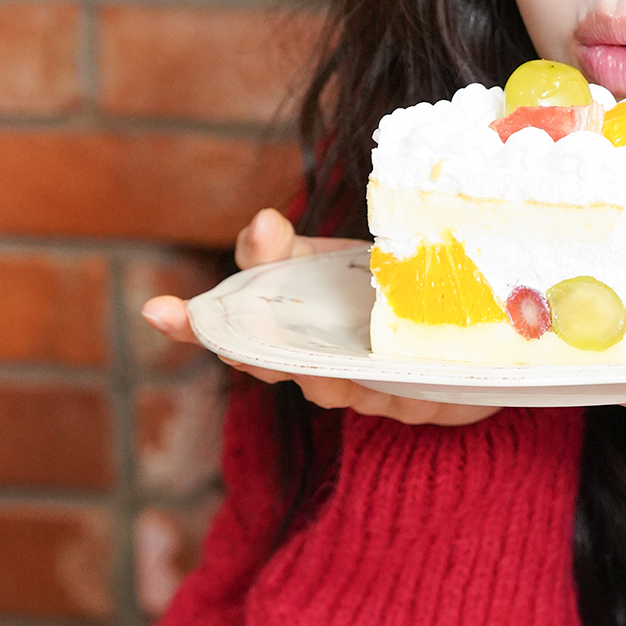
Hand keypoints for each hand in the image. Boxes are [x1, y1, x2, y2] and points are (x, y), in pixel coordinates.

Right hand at [140, 208, 500, 426]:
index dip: (194, 324)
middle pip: (275, 366)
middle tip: (233, 340)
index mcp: (290, 326)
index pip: (231, 326)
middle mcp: (320, 364)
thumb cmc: (387, 289)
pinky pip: (404, 396)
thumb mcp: (332, 255)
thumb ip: (285, 248)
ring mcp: (368, 389)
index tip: (158, 311)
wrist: (467, 327)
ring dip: (321, 374)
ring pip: (334, 388)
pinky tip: (399, 374)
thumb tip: (263, 223)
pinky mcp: (422, 401)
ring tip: (313, 363)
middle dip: (251, 353)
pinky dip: (399, 386)